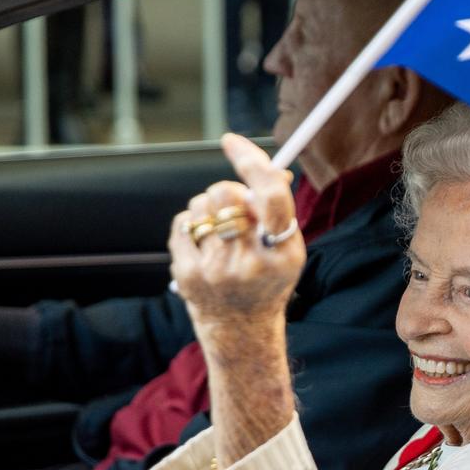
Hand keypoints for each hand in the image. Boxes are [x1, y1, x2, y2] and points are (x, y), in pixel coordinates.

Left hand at [169, 133, 304, 350]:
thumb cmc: (267, 278)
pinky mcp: (188, 273)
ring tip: (220, 232)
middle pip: (225, 193)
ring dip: (209, 209)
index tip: (232, 141)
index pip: (270, 196)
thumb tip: (268, 168)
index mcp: (282, 252)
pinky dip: (192, 225)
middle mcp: (249, 261)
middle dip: (228, 190)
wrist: (240, 328)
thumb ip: (278, 209)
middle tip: (235, 207)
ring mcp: (215, 270)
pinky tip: (204, 245)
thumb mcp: (287, 248)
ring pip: (200, 205)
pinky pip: (182, 223)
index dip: (251, 161)